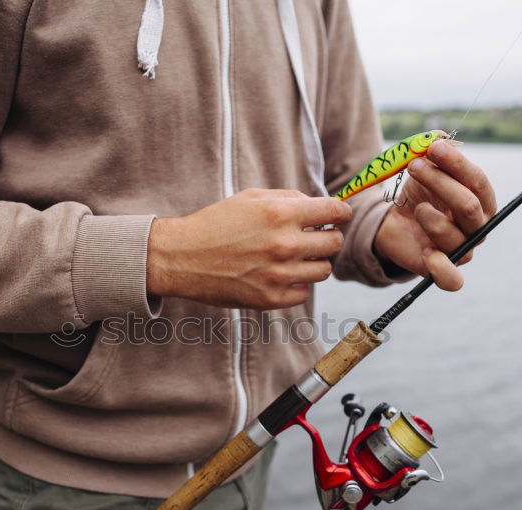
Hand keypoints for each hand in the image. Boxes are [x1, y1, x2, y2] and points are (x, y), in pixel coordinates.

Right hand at [147, 189, 349, 308]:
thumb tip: (321, 207)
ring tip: (295, 257)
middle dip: (327, 237)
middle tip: (314, 237)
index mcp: (280, 214)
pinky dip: (297, 284)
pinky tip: (280, 275)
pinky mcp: (271, 298)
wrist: (181, 258)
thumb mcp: (250, 198)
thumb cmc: (215, 224)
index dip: (341, 212)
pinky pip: (304, 292)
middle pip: (334, 243)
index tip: (338, 216)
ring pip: (323, 270)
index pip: (334, 211)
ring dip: (314, 262)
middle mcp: (284, 244)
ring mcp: (279, 274)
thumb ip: (288, 199)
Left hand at [374, 141, 496, 290]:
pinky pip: (452, 280)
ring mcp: (460, 249)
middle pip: (468, 206)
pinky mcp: (441, 269)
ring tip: (417, 207)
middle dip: (440, 182)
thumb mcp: (422, 169)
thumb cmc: (417, 192)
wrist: (393, 221)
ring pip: (455, 236)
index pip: (478, 182)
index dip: (457, 164)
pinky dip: (442, 269)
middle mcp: (476, 227)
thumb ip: (432, 153)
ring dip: (431, 217)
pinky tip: (427, 253)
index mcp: (480, 200)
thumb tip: (437, 138)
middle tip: (414, 167)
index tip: (433, 148)